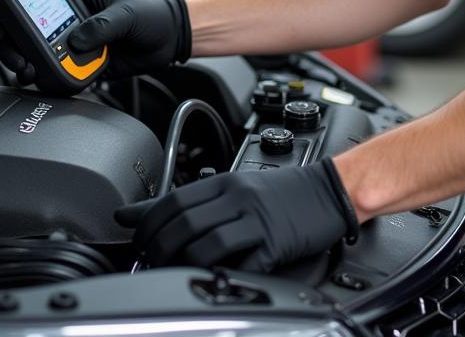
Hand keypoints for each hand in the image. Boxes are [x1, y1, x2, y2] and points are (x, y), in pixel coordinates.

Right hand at [0, 0, 190, 84]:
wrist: (167, 41)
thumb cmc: (149, 15)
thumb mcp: (126, 14)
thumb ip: (102, 26)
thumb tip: (77, 41)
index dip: (10, 6)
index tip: (4, 24)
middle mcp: (65, 14)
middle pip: (24, 26)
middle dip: (13, 43)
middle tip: (16, 56)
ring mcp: (69, 39)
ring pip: (34, 51)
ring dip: (26, 62)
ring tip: (28, 71)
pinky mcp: (77, 61)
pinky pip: (54, 70)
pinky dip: (46, 77)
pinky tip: (45, 80)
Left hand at [115, 160, 358, 270]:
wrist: (329, 191)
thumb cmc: (281, 192)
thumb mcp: (233, 187)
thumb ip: (189, 200)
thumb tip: (135, 213)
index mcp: (225, 181)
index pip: (174, 200)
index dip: (148, 223)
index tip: (136, 240)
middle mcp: (238, 197)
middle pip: (185, 222)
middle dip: (158, 247)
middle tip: (149, 262)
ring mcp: (257, 221)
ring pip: (208, 243)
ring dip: (184, 263)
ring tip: (173, 275)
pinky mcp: (276, 244)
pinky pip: (243, 264)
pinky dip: (223, 276)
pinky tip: (212, 282)